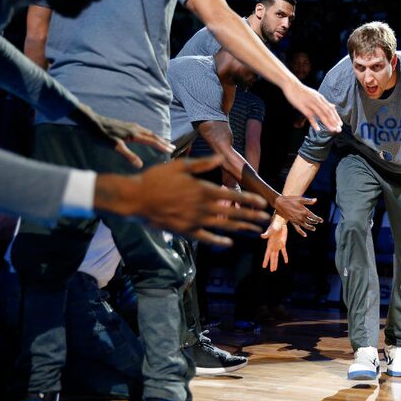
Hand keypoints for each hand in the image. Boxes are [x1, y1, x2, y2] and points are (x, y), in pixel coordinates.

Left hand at [73, 103, 174, 167]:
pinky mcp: (126, 125)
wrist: (92, 121)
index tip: (171, 150)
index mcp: (134, 134)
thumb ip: (128, 156)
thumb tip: (140, 165)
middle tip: (173, 147)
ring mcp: (131, 126)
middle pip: (153, 135)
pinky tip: (146, 136)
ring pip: (148, 132)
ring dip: (157, 137)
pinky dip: (149, 134)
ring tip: (163, 142)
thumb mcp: (115, 147)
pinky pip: (142, 130)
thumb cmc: (102, 135)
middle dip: (163, 142)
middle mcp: (135, 129)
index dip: (162, 146)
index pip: (152, 140)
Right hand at [95, 156, 269, 239]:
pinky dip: (218, 240)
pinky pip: (206, 237)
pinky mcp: (185, 230)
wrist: (135, 198)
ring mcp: (194, 221)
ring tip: (254, 230)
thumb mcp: (180, 165)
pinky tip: (229, 243)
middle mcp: (202, 207)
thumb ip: (202, 163)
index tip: (262, 204)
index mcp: (203, 190)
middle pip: (232, 213)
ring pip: (223, 226)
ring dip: (240, 228)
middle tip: (265, 220)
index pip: (232, 196)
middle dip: (251, 216)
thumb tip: (221, 158)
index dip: (249, 200)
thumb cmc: (156, 178)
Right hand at [261, 216, 288, 271]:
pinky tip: (286, 261)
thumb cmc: (274, 226)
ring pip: (277, 256)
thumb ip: (267, 234)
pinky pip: (284, 251)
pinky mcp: (283, 243)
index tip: (263, 266)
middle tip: (272, 271)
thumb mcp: (271, 230)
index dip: (265, 260)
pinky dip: (285, 256)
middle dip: (272, 264)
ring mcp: (278, 245)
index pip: (267, 254)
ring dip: (276, 262)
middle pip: (272, 257)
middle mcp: (273, 246)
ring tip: (275, 269)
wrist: (280, 222)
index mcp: (269, 244)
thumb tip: (262, 236)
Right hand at [273, 195, 321, 235]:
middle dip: (314, 222)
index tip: (321, 221)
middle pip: (310, 221)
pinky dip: (301, 232)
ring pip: (305, 226)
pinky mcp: (292, 222)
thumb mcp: (300, 199)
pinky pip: (298, 229)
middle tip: (317, 222)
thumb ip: (308, 201)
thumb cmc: (291, 200)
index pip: (313, 216)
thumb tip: (316, 200)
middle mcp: (301, 217)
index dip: (318, 219)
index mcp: (304, 211)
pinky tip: (305, 235)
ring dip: (310, 228)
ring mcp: (296, 220)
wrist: (280, 203)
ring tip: (314, 229)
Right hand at [282, 81, 341, 133]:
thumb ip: (324, 102)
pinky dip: (314, 123)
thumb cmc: (303, 91)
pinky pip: (310, 116)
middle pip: (328, 112)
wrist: (292, 85)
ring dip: (328, 123)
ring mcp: (311, 104)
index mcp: (321, 98)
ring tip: (332, 130)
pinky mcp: (303, 107)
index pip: (331, 109)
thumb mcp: (315, 95)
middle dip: (334, 121)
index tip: (340, 124)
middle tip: (339, 129)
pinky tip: (318, 129)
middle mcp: (318, 101)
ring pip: (321, 114)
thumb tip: (333, 106)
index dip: (336, 117)